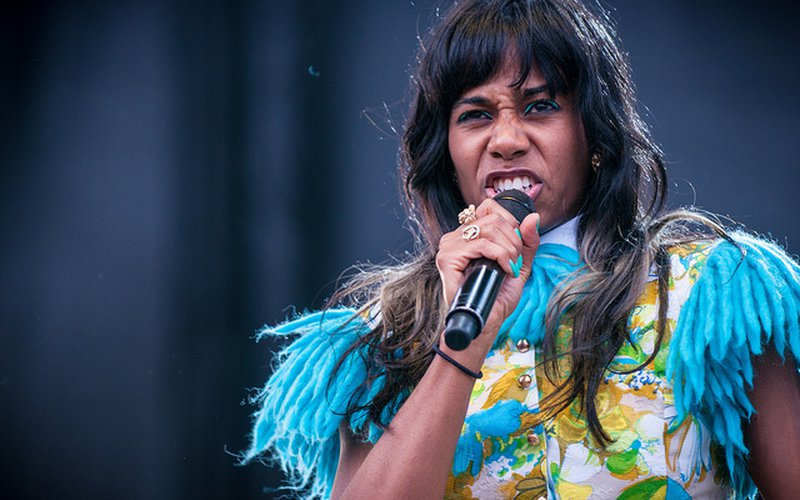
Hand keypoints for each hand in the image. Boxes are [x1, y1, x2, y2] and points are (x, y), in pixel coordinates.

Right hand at [436, 198, 539, 350]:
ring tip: (509, 268)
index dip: (510, 223)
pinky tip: (503, 270)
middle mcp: (456, 236)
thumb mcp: (519, 265)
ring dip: (509, 250)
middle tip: (514, 263)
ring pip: (490, 228)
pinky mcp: (447, 258)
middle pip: (494, 217)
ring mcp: (449, 246)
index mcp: (469, 234)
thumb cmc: (496, 298)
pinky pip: (482, 244)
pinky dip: (500, 256)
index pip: (490, 207)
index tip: (515, 248)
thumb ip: (528, 242)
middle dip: (514, 241)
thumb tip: (533, 217)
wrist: (485, 323)